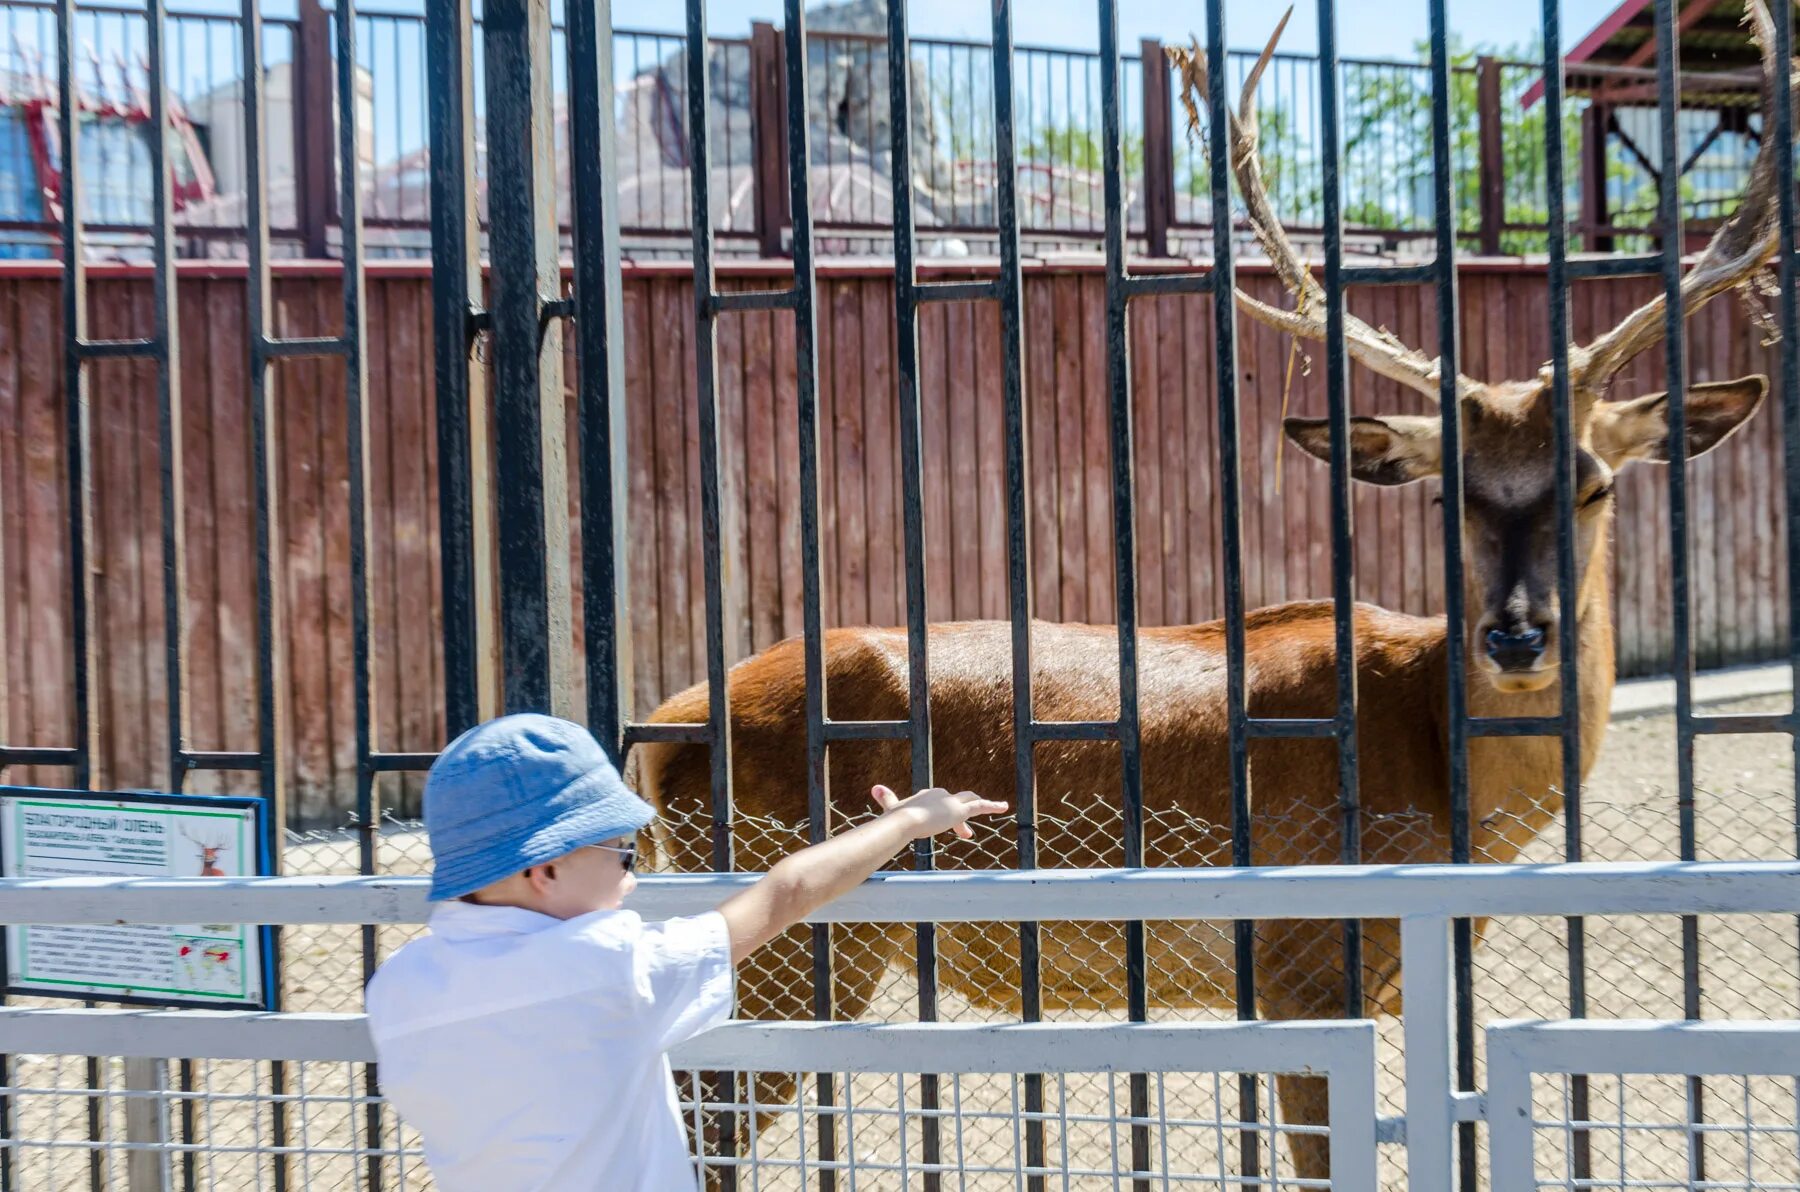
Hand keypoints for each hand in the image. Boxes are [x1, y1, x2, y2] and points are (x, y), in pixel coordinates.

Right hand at [869, 785, 1008, 839]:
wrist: (905, 820)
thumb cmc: (896, 819)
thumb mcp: (891, 809)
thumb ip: (885, 798)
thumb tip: (873, 787)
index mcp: (925, 796)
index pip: (937, 803)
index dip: (941, 815)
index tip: (940, 825)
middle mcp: (939, 795)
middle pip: (954, 802)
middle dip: (960, 816)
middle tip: (965, 833)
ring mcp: (950, 803)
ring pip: (970, 802)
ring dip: (980, 807)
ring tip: (995, 809)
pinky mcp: (959, 811)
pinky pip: (980, 806)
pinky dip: (993, 806)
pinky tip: (1003, 807)